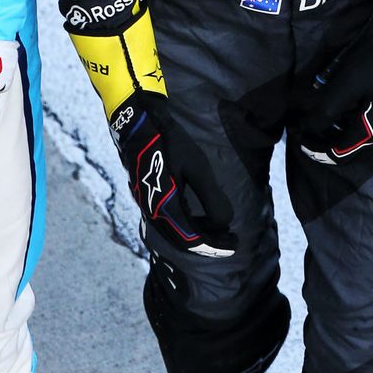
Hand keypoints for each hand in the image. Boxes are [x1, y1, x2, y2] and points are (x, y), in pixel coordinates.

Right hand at [109, 89, 234, 257]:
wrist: (137, 126)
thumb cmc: (168, 143)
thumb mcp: (197, 167)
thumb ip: (212, 197)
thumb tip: (226, 222)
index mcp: (165, 207)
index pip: (193, 239)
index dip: (216, 246)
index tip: (234, 243)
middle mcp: (153, 213)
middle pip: (183, 241)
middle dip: (209, 244)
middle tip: (232, 239)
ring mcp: (147, 207)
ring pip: (175, 234)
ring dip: (198, 236)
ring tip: (220, 230)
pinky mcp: (147, 200)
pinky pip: (168, 223)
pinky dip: (187, 226)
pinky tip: (201, 217)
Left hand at [301, 27, 372, 164]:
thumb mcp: (346, 87)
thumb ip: (325, 112)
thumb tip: (305, 129)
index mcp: (370, 134)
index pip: (337, 154)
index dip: (315, 150)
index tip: (299, 138)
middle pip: (348, 152)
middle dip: (324, 143)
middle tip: (306, 130)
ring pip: (358, 143)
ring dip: (337, 135)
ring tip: (321, 119)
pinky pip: (369, 133)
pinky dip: (351, 128)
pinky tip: (344, 112)